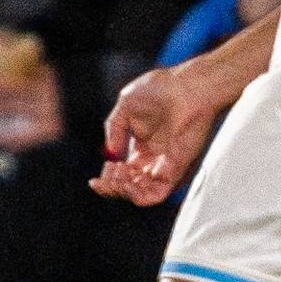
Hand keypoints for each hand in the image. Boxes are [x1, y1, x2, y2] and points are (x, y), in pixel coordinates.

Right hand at [93, 64, 223, 205]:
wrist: (185, 86)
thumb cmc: (160, 89)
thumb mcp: (126, 106)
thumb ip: (114, 129)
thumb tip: (111, 153)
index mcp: (143, 147)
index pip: (124, 174)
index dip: (108, 179)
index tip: (95, 178)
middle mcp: (154, 160)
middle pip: (130, 187)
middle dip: (111, 187)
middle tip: (101, 180)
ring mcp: (165, 166)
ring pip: (142, 195)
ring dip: (122, 192)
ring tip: (113, 180)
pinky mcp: (176, 170)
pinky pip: (157, 194)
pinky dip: (138, 195)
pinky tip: (125, 182)